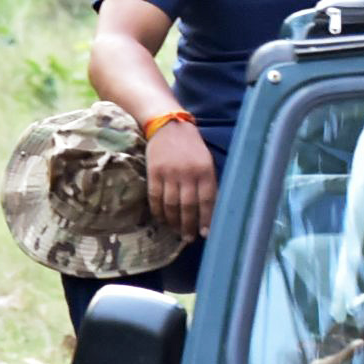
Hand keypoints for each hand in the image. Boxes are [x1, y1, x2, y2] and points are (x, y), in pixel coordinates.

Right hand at [142, 116, 216, 238]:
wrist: (168, 125)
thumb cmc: (191, 146)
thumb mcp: (206, 161)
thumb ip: (208, 183)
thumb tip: (210, 211)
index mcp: (205, 170)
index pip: (207, 200)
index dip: (206, 219)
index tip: (205, 234)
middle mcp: (187, 173)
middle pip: (188, 206)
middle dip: (189, 225)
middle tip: (188, 238)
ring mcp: (169, 173)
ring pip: (171, 205)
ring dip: (173, 222)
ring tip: (176, 232)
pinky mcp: (154, 173)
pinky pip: (155, 197)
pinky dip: (158, 212)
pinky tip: (162, 219)